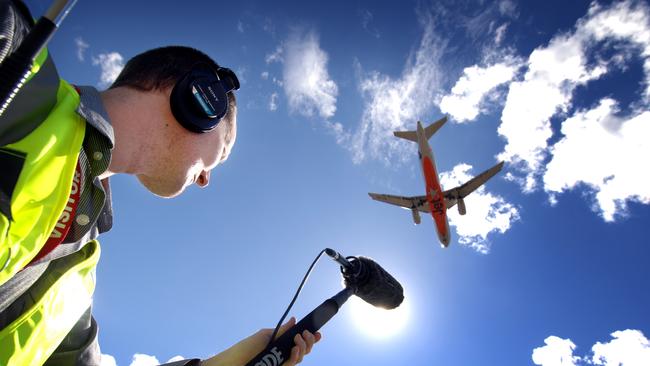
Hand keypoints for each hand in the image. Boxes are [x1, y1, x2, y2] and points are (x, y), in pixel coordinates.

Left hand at [201, 317, 321, 365]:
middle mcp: (282, 356)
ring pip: (300, 358)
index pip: (299, 344)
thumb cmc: (245, 348)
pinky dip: (295, 356)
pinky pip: (292, 364)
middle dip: (309, 341)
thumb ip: (282, 330)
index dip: (310, 339)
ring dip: (303, 347)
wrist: (232, 362)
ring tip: (298, 338)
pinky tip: (294, 348)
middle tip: (307, 333)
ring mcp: (281, 364)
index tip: (318, 333)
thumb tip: (294, 320)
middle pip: (303, 351)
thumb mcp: (266, 335)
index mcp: (280, 346)